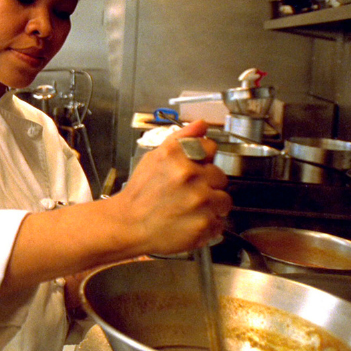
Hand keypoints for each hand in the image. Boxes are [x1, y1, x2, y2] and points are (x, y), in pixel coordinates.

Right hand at [106, 120, 231, 256]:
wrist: (127, 226)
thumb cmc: (140, 194)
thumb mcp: (154, 158)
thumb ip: (181, 139)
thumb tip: (201, 124)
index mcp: (178, 156)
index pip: (210, 148)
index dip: (203, 160)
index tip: (195, 169)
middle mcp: (191, 175)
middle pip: (220, 176)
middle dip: (208, 185)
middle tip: (188, 194)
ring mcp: (200, 201)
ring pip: (223, 201)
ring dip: (211, 207)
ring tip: (189, 211)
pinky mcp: (205, 225)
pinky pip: (218, 223)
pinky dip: (207, 226)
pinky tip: (189, 223)